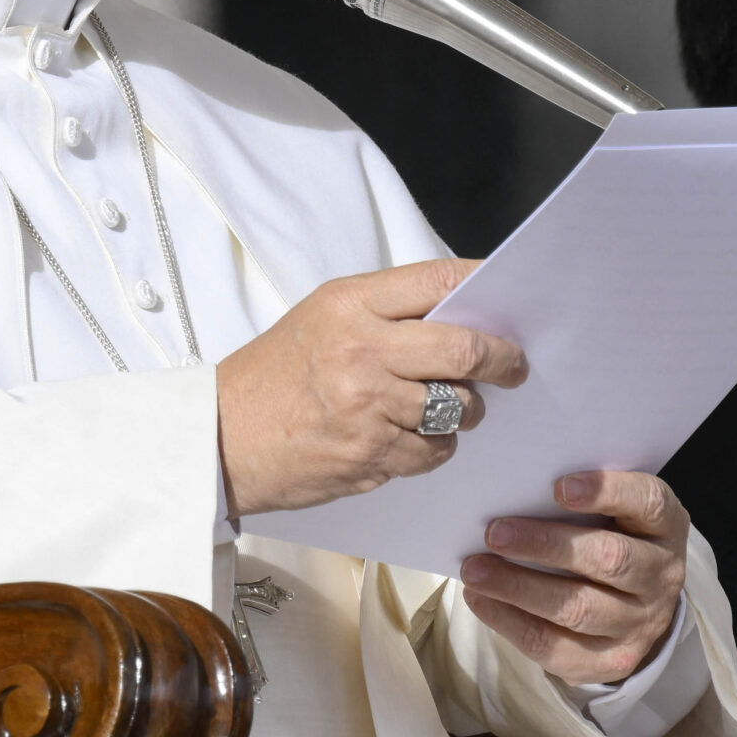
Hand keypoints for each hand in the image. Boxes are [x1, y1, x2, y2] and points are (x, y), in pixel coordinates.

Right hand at [216, 258, 525, 515]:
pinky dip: (434, 447)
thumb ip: (387, 312)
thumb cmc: (275, 375)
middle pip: (465, 349)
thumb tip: (464, 314)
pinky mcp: (371, 454)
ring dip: (464, 411)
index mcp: (350, 304)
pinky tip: (409, 437)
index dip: (483, 284)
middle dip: (503, 360)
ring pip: (457, 408)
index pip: (437, 281)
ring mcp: (367, 406)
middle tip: (513, 366)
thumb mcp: (322, 318)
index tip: (506, 299)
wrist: (223, 437)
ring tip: (445, 406)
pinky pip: (434, 451)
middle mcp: (361, 350)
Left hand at [459, 470, 688, 684]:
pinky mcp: (613, 661)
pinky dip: (511, 622)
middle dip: (545, 545)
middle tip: (494, 533)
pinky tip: (482, 600)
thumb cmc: (609, 537)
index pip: (648, 502)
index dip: (607, 491)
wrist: (637, 606)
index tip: (558, 487)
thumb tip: (509, 490)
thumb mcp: (612, 512)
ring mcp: (641, 623)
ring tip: (475, 571)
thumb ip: (577, 499)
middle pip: (609, 559)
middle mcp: (661, 575)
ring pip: (578, 608)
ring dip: (519, 588)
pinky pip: (557, 646)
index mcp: (664, 526)